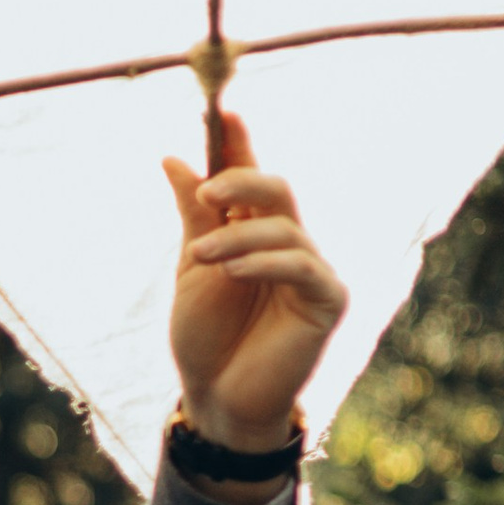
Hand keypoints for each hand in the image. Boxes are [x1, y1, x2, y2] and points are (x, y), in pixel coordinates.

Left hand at [163, 111, 348, 457]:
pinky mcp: (328, 299)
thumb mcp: (192, 269)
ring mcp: (311, 269)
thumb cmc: (206, 337)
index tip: (221, 108)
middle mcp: (288, 243)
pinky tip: (233, 270)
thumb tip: (175, 157)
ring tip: (201, 257)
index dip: (239, 142)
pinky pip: (301, 264)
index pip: (250, 177)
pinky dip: (264, 261)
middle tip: (207, 191)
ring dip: (237, 236)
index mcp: (254, 232)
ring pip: (283, 227)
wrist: (216, 397)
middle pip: (277, 190)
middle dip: (241, 180)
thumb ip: (193, 216)